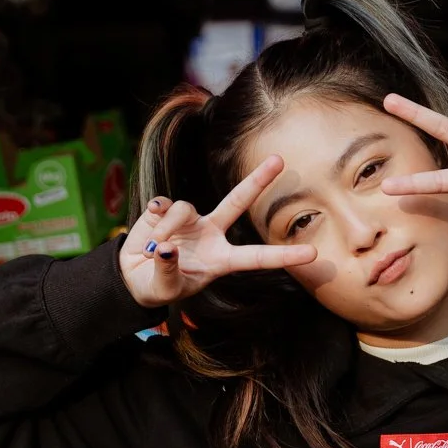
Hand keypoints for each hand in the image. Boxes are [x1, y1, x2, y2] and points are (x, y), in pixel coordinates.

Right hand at [118, 154, 317, 306]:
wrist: (134, 276)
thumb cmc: (158, 287)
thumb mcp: (165, 289)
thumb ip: (168, 270)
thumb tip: (168, 247)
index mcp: (220, 260)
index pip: (257, 257)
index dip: (284, 256)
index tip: (313, 254)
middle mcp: (211, 234)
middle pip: (238, 201)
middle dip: (258, 180)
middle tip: (280, 159)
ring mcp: (191, 219)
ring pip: (184, 209)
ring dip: (168, 228)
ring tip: (155, 250)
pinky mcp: (167, 209)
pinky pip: (163, 206)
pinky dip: (154, 221)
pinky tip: (148, 236)